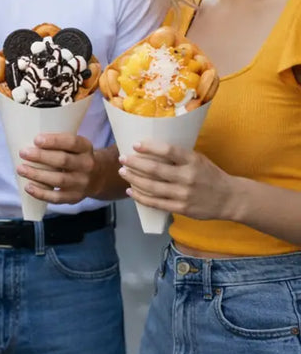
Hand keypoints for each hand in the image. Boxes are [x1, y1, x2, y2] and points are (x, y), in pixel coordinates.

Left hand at [17, 133, 95, 204]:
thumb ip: (58, 143)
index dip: (54, 141)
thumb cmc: (75, 156)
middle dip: (41, 157)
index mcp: (85, 148)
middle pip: (63, 161)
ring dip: (37, 175)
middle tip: (23, 153)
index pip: (72, 142)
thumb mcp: (74, 145)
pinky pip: (57, 198)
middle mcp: (87, 165)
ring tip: (21, 169)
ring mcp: (81, 183)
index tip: (36, 140)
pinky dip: (41, 193)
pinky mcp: (75, 197)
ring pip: (59, 180)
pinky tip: (28, 187)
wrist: (97, 177)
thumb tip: (28, 140)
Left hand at [119, 141, 235, 218]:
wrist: (230, 198)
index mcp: (193, 161)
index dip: (150, 148)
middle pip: (155, 170)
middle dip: (135, 164)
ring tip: (122, 172)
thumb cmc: (210, 175)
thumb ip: (179, 156)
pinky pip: (156, 203)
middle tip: (122, 159)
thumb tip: (150, 149)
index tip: (135, 144)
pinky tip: (131, 191)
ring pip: (152, 187)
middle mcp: (188, 177)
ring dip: (134, 179)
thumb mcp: (198, 160)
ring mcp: (184, 194)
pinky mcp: (181, 208)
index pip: (169, 151)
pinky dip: (141, 197)